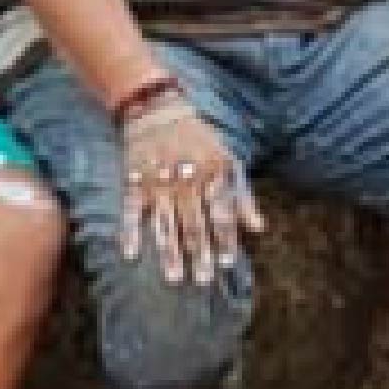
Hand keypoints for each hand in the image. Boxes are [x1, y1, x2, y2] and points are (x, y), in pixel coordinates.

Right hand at [119, 96, 262, 287]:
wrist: (158, 108)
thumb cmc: (199, 139)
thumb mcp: (228, 159)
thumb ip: (243, 195)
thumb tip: (259, 229)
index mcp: (212, 171)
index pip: (221, 211)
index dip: (225, 237)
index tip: (227, 264)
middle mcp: (186, 178)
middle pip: (194, 221)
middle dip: (199, 252)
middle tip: (202, 281)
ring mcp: (158, 181)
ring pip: (165, 222)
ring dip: (168, 252)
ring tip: (173, 279)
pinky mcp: (134, 181)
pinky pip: (130, 210)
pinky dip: (129, 231)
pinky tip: (130, 254)